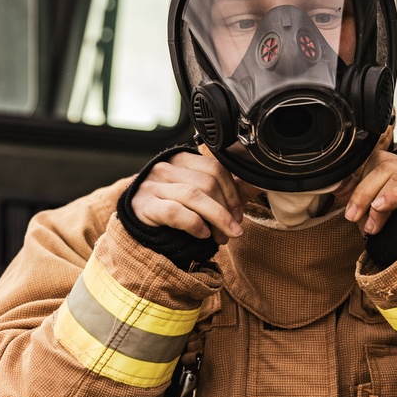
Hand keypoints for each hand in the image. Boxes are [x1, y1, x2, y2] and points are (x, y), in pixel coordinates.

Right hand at [131, 148, 262, 244]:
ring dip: (216, 219)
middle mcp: (165, 168)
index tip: (240, 215)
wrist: (136, 223)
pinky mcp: (144, 206)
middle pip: (207, 183)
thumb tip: (260, 184)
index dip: (233, 193)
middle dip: (226, 210)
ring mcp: (152, 186)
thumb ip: (227, 189)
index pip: (216, 169)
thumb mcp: (199, 194)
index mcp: (182, 159)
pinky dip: (194, 224)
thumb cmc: (171, 207)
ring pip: (194, 195)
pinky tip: (202, 234)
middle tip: (233, 231)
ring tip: (223, 237)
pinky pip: (175, 211)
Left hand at [341, 150, 396, 234]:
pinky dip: (392, 197)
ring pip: (395, 176)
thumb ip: (357, 193)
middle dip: (362, 193)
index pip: (373, 162)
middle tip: (352, 217)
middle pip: (383, 167)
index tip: (349, 208)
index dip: (358, 184)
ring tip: (369, 226)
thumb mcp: (375, 204)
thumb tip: (336, 185)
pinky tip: (380, 207)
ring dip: (375, 201)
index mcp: (395, 164)